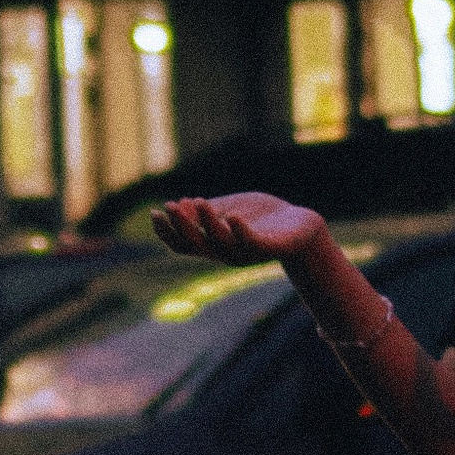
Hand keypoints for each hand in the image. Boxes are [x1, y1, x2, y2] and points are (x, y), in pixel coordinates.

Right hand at [150, 190, 324, 264]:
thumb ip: (205, 210)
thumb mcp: (228, 209)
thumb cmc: (262, 218)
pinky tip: (233, 217)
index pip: (182, 243)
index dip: (166, 231)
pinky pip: (252, 243)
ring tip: (201, 202)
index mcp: (213, 244)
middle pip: (196, 245)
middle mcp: (225, 253)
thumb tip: (177, 204)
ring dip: (208, 224)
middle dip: (182, 227)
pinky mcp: (268, 248)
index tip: (154, 213)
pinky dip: (241, 232)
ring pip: (221, 244)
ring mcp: (246, 252)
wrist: (299, 226)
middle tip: (170, 208)